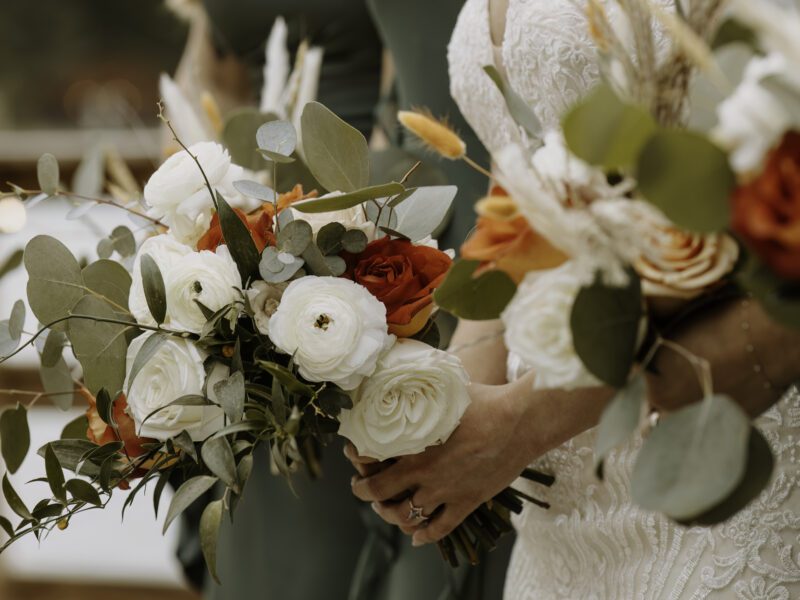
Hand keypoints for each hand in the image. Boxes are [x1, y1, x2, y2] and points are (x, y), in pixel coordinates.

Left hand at [346, 381, 537, 545]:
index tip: (354, 454)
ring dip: (391, 515)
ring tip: (386, 509)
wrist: (520, 421)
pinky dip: (424, 536)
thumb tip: (404, 371)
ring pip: (406, 517)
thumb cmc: (484, 400)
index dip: (357, 458)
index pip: (369, 459)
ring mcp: (445, 492)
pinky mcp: (467, 503)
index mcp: (414, 445)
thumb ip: (421, 391)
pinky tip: (417, 537)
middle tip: (360, 487)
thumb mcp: (444, 391)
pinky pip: (440, 529)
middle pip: (380, 494)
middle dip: (365, 492)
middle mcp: (425, 474)